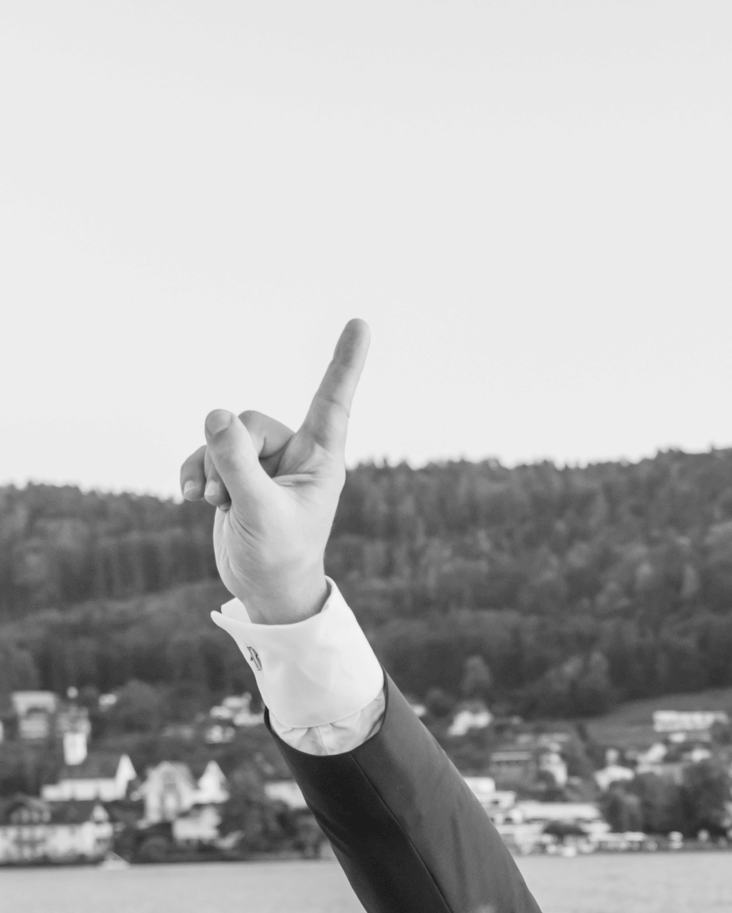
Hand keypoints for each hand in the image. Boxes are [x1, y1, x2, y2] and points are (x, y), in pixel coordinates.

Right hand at [179, 321, 369, 624]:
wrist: (265, 589)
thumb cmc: (279, 556)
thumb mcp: (258, 512)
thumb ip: (236, 463)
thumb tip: (216, 414)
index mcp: (321, 459)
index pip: (333, 401)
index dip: (345, 362)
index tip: (361, 323)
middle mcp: (295, 452)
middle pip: (249, 420)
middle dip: (227, 455)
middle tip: (228, 496)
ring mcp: (264, 461)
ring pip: (221, 434)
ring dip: (209, 468)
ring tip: (217, 503)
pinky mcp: (236, 472)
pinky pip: (204, 450)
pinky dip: (193, 472)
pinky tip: (190, 499)